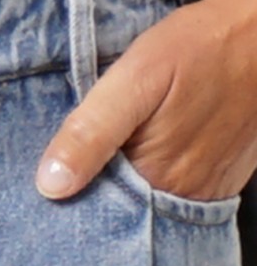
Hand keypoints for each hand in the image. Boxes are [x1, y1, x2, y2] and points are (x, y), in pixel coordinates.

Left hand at [36, 0, 256, 202]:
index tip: (47, 189)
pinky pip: (173, 195)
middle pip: (121, 217)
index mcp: (157, 183)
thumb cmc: (201, 47)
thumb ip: (91, 132)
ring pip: (146, 208)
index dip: (69, 205)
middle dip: (92, 201)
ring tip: (111, 160)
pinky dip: (151, 183)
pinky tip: (144, 157)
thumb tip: (51, 185)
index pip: (95, 218)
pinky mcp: (219, 181)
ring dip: (123, 192)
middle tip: (72, 170)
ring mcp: (205, 193)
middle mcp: (184, 199)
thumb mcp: (136, 79)